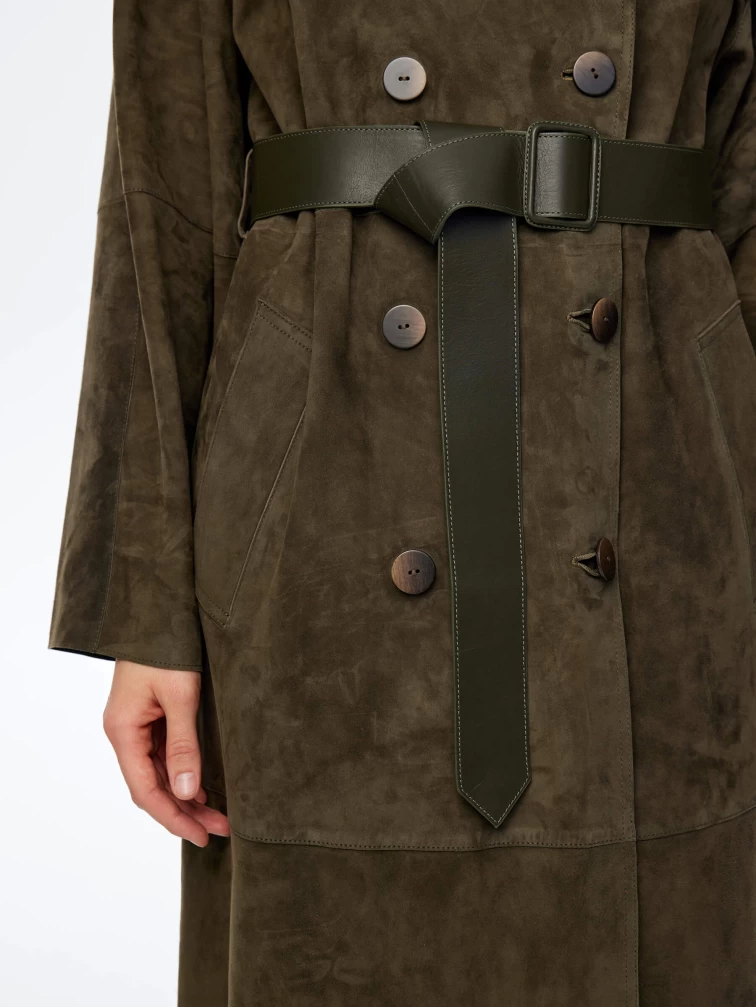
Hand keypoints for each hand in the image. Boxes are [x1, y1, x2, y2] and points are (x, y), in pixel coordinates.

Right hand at [103, 659, 229, 846]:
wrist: (159, 611)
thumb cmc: (167, 649)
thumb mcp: (180, 697)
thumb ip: (183, 745)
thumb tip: (187, 793)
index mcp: (123, 731)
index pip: (145, 790)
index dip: (173, 817)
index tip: (201, 835)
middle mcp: (125, 732)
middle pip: (152, 786)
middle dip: (185, 811)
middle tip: (220, 829)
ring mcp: (136, 725)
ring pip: (158, 773)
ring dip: (185, 795)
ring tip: (218, 815)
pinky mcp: (149, 716)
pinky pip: (163, 755)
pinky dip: (182, 774)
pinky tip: (202, 787)